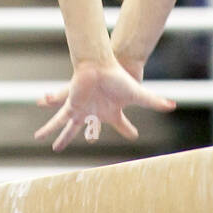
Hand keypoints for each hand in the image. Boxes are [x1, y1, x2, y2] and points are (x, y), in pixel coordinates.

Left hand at [35, 59, 174, 151]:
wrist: (100, 65)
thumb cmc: (118, 79)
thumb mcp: (137, 94)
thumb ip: (154, 102)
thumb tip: (172, 106)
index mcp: (112, 111)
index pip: (123, 124)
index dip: (129, 130)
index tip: (134, 134)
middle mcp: (95, 112)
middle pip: (91, 128)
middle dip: (90, 134)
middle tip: (90, 140)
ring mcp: (82, 109)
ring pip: (69, 127)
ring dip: (61, 136)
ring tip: (53, 147)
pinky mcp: (71, 106)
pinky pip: (58, 119)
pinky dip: (50, 128)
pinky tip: (39, 136)